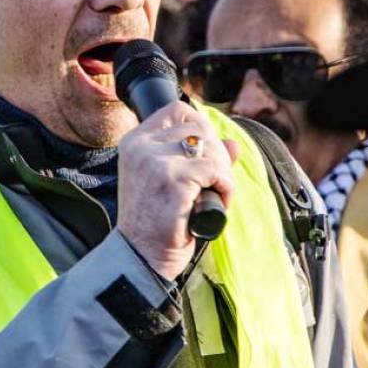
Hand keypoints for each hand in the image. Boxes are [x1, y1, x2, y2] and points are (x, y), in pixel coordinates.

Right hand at [116, 103, 238, 281]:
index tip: (207, 153)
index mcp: (134, 142)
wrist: (140, 256)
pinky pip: (216, 170)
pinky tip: (216, 203)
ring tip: (214, 194)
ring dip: (222, 172)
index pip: (176, 110)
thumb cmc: (155, 223)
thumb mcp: (170, 183)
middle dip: (216, 155)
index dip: (200, 127)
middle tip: (214, 183)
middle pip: (198, 128)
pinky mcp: (172, 179)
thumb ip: (197, 158)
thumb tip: (232, 144)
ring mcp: (155, 161)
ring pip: (210, 147)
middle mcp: (141, 146)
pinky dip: (225, 187)